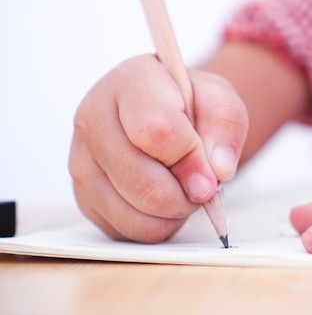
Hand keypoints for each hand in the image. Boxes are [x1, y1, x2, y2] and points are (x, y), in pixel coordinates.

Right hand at [69, 55, 247, 242]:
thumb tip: (216, 172)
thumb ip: (226, 127)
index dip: (190, 159)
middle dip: (186, 194)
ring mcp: (81, 159)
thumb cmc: (192, 103)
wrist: (166, 110)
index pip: (155, 130)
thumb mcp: (221, 99)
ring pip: (133, 214)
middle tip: (202, 183)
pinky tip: (164, 201)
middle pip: (142, 182)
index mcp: (130, 83)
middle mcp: (93, 118)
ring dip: (173, 213)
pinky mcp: (82, 195)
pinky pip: (124, 231)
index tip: (213, 172)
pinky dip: (155, 226)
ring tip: (183, 188)